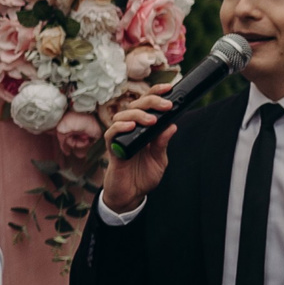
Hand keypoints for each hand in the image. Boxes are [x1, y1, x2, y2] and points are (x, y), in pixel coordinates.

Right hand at [99, 82, 176, 213]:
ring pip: (123, 116)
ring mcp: (120, 138)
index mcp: (144, 129)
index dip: (156, 93)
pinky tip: (131, 127)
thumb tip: (172, 125)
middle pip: (135, 105)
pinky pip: (111, 133)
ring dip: (138, 115)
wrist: (131, 196)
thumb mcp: (159, 159)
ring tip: (152, 121)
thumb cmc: (143, 176)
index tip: (169, 88)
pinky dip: (120, 127)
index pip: (148, 106)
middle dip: (151, 101)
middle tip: (165, 106)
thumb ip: (163, 143)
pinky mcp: (112, 149)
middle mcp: (131, 130)